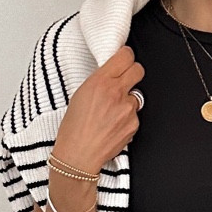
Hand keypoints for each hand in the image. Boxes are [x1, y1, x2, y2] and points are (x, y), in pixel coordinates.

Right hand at [53, 46, 144, 175]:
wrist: (78, 155)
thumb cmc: (73, 129)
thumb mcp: (80, 95)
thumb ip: (99, 81)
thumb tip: (111, 74)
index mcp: (100, 82)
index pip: (125, 56)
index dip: (126, 56)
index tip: (124, 58)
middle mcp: (116, 93)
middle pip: (138, 70)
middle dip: (132, 73)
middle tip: (124, 80)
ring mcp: (128, 109)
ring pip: (137, 95)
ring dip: (127, 100)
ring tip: (111, 112)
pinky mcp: (134, 124)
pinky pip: (135, 114)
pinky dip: (127, 118)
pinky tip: (113, 125)